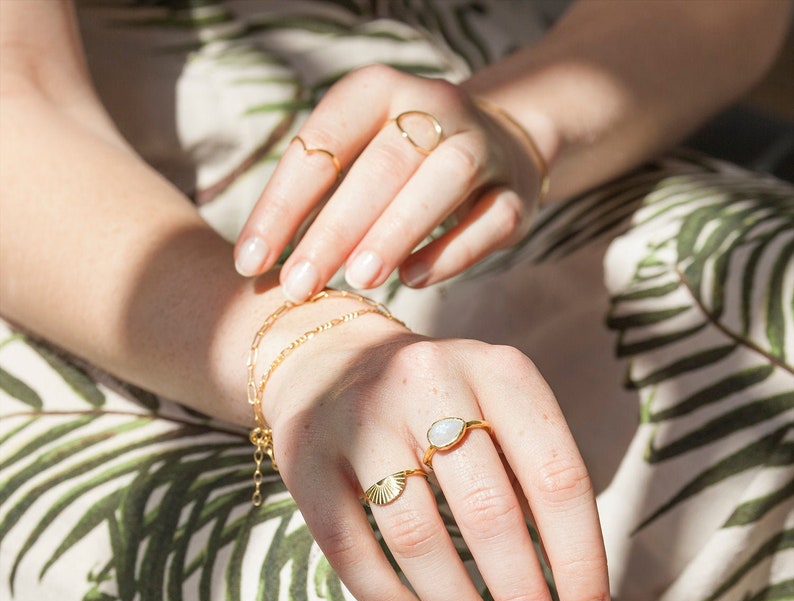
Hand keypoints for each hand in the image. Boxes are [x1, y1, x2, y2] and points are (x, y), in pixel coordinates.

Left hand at [234, 64, 545, 301]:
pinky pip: (492, 219)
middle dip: (336, 229)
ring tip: (359, 280)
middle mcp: (434, 105)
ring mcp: (482, 145)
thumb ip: (318, 200)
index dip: (281, 205)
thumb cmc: (401, 164)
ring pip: (445, 180)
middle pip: (384, 164)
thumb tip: (266, 269)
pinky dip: (453, 251)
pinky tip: (413, 281)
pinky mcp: (516, 191)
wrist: (496, 143)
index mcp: (378, 91)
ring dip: (398, 231)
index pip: (322, 142)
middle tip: (299, 286)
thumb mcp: (355, 158)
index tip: (250, 264)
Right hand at [261, 309, 608, 600]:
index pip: (557, 474)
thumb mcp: (492, 407)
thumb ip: (528, 473)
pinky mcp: (306, 459)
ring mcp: (362, 419)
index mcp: (497, 370)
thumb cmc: (433, 401)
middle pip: (489, 509)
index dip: (581, 558)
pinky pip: (351, 549)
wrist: (327, 361)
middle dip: (524, 597)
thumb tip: (568, 587)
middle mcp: (428, 382)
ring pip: (417, 535)